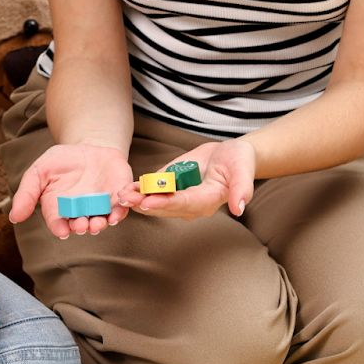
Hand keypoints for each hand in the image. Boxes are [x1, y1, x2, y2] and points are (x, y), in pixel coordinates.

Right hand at [10, 143, 134, 237]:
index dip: (60, 228)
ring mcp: (101, 205)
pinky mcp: (118, 195)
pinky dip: (121, 210)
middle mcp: (81, 212)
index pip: (58, 222)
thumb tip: (14, 217)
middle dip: (82, 227)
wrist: (88, 146)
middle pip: (82, 224)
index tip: (61, 231)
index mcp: (60, 209)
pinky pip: (122, 206)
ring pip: (102, 219)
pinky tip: (118, 210)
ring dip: (101, 223)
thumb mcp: (39, 171)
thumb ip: (27, 193)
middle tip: (82, 226)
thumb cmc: (61, 161)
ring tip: (98, 224)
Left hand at [116, 139, 255, 219]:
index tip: (148, 202)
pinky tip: (125, 188)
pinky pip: (155, 190)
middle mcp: (192, 203)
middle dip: (145, 203)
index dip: (167, 203)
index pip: (185, 203)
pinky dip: (140, 190)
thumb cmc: (239, 162)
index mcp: (208, 200)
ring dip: (138, 199)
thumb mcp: (243, 170)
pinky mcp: (172, 186)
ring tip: (121, 195)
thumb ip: (242, 189)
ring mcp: (180, 196)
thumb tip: (239, 208)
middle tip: (126, 200)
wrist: (231, 155)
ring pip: (157, 201)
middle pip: (166, 206)